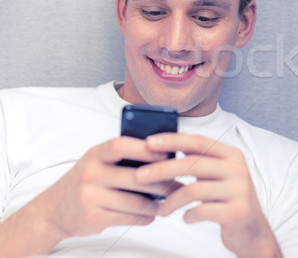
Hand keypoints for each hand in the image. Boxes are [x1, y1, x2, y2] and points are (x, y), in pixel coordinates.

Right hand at [38, 136, 178, 237]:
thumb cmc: (88, 180)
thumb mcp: (100, 160)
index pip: (121, 145)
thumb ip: (125, 156)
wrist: (54, 209)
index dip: (146, 149)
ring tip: (167, 203)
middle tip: (178, 186)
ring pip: (135, 201)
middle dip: (162, 183)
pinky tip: (151, 215)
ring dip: (156, 204)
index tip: (167, 154)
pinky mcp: (92, 218)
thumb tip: (167, 154)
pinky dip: (144, 217)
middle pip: (136, 177)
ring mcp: (89, 196)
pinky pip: (128, 218)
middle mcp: (90, 173)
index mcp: (96, 154)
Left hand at [136, 133, 281, 257]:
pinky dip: (188, 215)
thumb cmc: (227, 200)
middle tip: (139, 176)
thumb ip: (199, 162)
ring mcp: (240, 190)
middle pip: (192, 163)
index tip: (148, 142)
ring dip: (171, 200)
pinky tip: (185, 218)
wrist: (252, 230)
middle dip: (161, 169)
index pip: (198, 142)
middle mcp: (238, 169)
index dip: (172, 140)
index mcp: (232, 155)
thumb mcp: (218, 176)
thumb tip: (162, 151)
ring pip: (193, 189)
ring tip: (161, 209)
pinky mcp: (237, 211)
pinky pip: (202, 211)